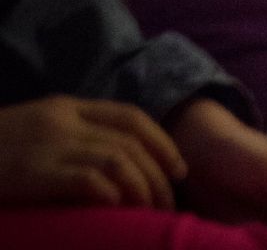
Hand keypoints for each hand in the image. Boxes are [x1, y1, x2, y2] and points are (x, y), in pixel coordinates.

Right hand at [0, 96, 185, 208]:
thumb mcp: (33, 134)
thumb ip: (68, 140)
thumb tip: (113, 170)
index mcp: (65, 107)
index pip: (129, 116)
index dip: (161, 141)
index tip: (178, 169)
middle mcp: (63, 120)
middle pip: (130, 140)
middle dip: (158, 172)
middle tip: (168, 202)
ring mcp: (48, 144)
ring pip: (116, 159)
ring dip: (142, 187)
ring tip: (150, 213)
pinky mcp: (34, 172)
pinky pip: (86, 178)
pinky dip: (110, 193)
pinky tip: (118, 210)